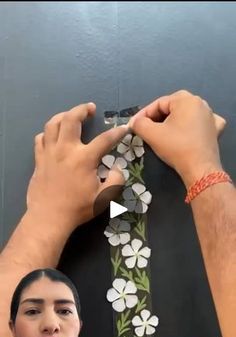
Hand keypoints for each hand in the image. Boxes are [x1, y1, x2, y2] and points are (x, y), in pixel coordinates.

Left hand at [27, 103, 127, 231]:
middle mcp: (66, 150)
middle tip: (90, 108)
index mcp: (84, 158)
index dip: (117, 132)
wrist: (49, 217)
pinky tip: (53, 135)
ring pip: (52, 124)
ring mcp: (49, 153)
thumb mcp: (104, 198)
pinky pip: (40, 139)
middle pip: (71, 119)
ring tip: (70, 115)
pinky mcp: (39, 159)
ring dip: (63, 115)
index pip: (105, 139)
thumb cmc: (78, 208)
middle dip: (82, 110)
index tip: (124, 128)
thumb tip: (118, 168)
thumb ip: (116, 180)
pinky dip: (47, 133)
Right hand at [129, 90, 225, 186]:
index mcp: (185, 99)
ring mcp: (210, 116)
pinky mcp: (216, 130)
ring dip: (173, 122)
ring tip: (162, 133)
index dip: (143, 115)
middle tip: (145, 130)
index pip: (158, 104)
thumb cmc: (176, 147)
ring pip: (185, 115)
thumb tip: (135, 122)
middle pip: (172, 108)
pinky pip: (200, 124)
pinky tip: (187, 133)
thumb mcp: (151, 134)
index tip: (133, 125)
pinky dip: (191, 127)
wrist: (199, 169)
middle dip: (157, 118)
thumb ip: (139, 123)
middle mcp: (200, 103)